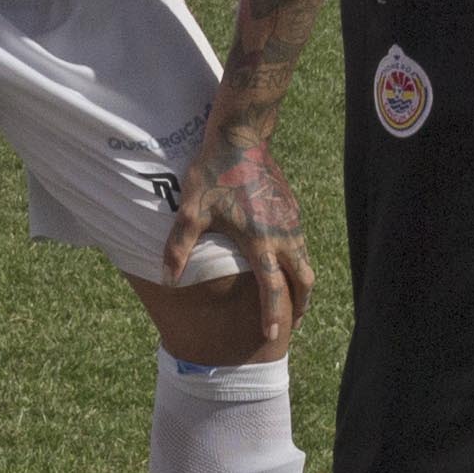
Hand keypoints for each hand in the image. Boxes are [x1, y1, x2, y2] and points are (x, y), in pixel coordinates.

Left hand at [163, 118, 313, 354]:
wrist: (241, 137)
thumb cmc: (213, 173)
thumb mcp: (191, 211)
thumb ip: (179, 247)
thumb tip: (167, 279)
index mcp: (261, 241)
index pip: (273, 288)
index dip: (273, 315)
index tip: (272, 336)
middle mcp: (283, 234)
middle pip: (303, 280)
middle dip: (300, 305)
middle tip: (292, 324)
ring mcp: (292, 220)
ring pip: (306, 261)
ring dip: (301, 284)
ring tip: (292, 301)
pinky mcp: (293, 208)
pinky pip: (301, 243)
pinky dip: (298, 262)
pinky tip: (284, 264)